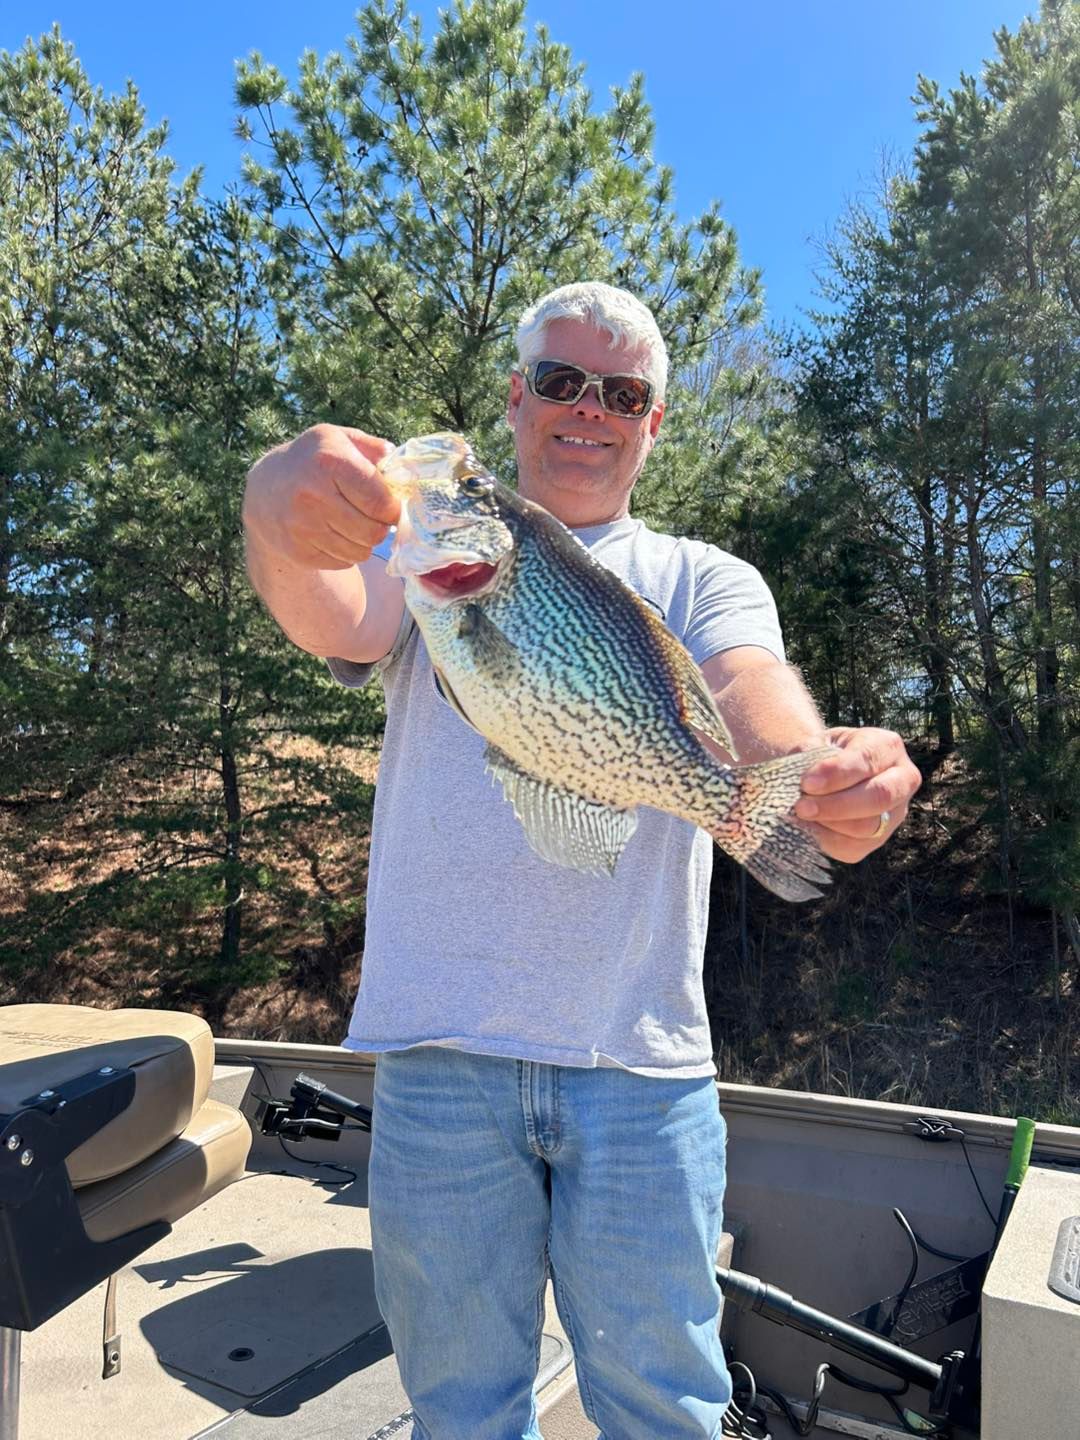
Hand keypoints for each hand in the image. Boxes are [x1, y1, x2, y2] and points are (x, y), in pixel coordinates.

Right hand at [242, 424, 399, 569]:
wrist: (265, 490)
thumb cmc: (313, 461)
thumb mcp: (337, 439)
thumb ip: (372, 447)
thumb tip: (397, 465)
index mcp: (329, 461)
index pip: (380, 502)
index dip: (393, 509)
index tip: (391, 507)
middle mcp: (313, 494)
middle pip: (373, 532)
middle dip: (382, 527)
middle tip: (375, 519)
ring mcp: (302, 526)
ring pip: (360, 551)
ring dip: (364, 542)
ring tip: (355, 525)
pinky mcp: (297, 550)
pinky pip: (343, 562)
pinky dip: (347, 552)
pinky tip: (336, 534)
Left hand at [793, 727, 920, 863]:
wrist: (823, 774)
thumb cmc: (821, 754)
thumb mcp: (816, 744)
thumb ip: (811, 757)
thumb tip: (804, 783)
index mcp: (887, 746)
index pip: (867, 760)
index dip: (836, 773)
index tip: (806, 782)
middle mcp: (902, 780)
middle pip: (879, 797)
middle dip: (836, 804)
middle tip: (801, 806)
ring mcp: (894, 813)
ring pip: (867, 826)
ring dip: (829, 823)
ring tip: (801, 814)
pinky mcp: (877, 840)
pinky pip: (852, 847)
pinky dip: (826, 839)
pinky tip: (808, 826)